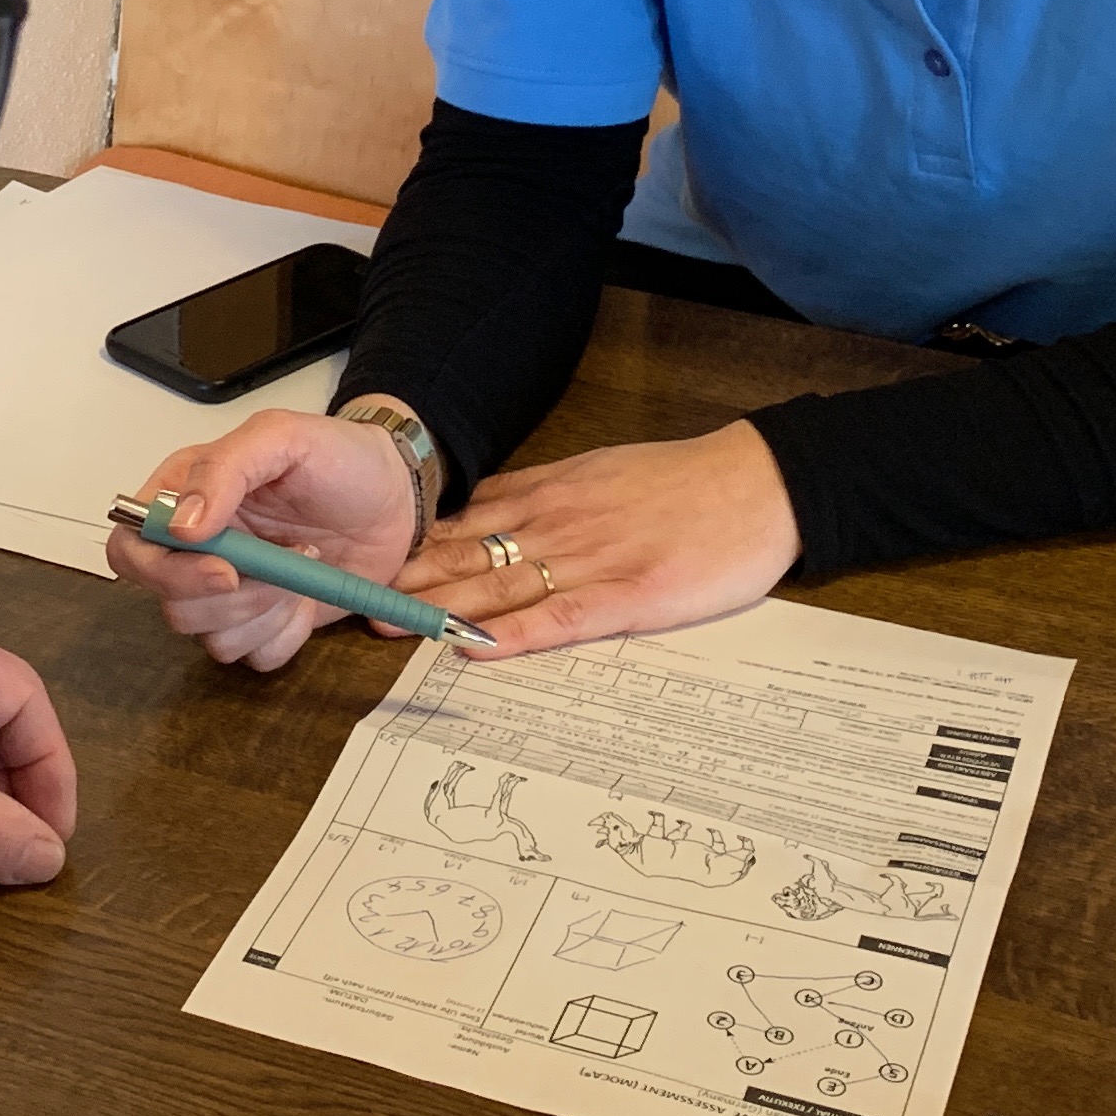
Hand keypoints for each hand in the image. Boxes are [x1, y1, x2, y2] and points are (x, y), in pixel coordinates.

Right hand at [104, 409, 419, 670]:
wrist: (396, 495)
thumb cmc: (338, 457)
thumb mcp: (282, 437)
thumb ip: (224, 468)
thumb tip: (180, 525)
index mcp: (183, 498)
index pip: (130, 549)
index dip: (164, 572)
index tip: (225, 570)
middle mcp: (198, 551)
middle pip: (172, 605)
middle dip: (237, 596)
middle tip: (289, 561)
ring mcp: (231, 592)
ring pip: (213, 639)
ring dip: (266, 613)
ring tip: (305, 568)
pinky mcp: (266, 622)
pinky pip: (255, 656)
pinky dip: (286, 635)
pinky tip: (310, 599)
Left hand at [383, 422, 801, 655]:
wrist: (760, 482)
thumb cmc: (686, 481)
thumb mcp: (602, 468)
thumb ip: (544, 489)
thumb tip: (490, 504)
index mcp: (555, 493)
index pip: (468, 521)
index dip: (416, 545)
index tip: (369, 562)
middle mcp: (562, 524)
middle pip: (471, 553)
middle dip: (411, 580)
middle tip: (355, 601)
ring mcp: (594, 559)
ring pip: (504, 584)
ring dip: (444, 608)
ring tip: (394, 627)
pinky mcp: (632, 595)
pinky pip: (564, 616)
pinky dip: (519, 633)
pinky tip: (480, 646)